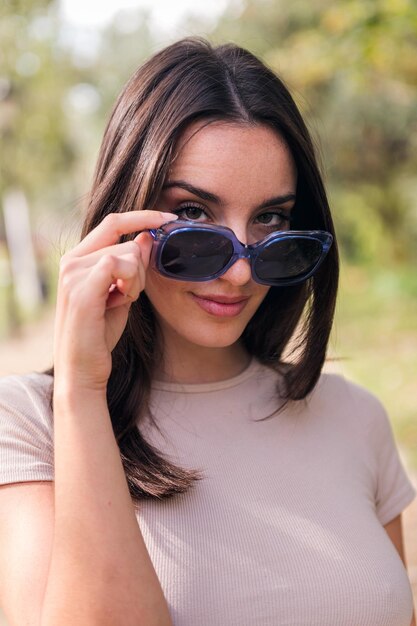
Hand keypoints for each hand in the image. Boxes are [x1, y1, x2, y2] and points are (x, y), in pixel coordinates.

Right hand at [53, 210, 176, 392]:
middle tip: (130, 295)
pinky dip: (131, 283)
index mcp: (77, 259)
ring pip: (128, 253)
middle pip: (126, 240)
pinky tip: (121, 301)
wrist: (83, 370)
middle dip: (142, 267)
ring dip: (137, 280)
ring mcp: (73, 273)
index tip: (169, 218)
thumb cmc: (100, 335)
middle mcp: (71, 261)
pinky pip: (121, 264)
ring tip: (121, 302)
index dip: (143, 216)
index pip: (113, 222)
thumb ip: (131, 266)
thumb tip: (146, 237)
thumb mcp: (121, 293)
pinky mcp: (81, 288)